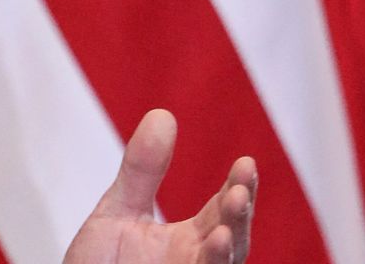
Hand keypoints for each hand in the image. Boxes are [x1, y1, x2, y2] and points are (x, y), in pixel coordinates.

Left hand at [62, 109, 255, 263]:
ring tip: (230, 217)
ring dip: (229, 246)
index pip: (222, 212)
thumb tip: (164, 115)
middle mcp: (195, 263)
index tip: (245, 162)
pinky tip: (215, 244)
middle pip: (231, 240)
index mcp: (188, 242)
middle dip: (239, 216)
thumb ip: (142, 170)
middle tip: (241, 187)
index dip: (237, 188)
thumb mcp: (118, 211)